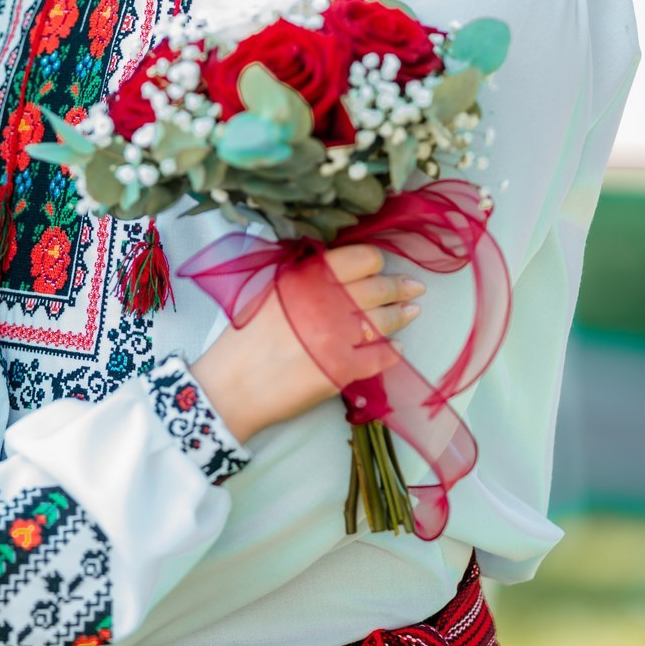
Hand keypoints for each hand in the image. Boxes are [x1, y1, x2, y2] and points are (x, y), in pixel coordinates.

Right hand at [190, 246, 420, 439]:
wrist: (231, 387)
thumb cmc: (245, 338)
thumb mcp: (271, 292)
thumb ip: (305, 278)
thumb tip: (342, 269)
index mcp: (306, 279)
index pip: (359, 259)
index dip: (376, 261)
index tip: (381, 265)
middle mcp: (324, 303)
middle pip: (377, 288)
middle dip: (399, 286)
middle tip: (413, 287)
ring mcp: (336, 337)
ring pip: (382, 321)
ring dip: (401, 315)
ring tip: (411, 311)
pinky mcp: (342, 370)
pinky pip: (380, 357)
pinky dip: (392, 351)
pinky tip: (396, 348)